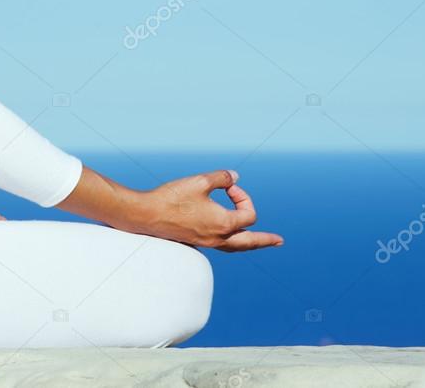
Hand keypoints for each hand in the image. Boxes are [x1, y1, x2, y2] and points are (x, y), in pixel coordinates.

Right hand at [131, 170, 283, 251]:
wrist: (146, 215)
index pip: (248, 214)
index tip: (227, 186)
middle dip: (265, 240)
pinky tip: (229, 237)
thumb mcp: (200, 181)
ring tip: (259, 243)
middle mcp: (218, 238)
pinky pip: (221, 246)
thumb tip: (235, 177)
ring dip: (249, 243)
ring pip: (235, 247)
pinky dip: (232, 242)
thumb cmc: (172, 198)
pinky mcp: (196, 242)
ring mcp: (206, 243)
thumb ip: (222, 178)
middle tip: (279, 241)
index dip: (243, 197)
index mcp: (223, 224)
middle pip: (249, 242)